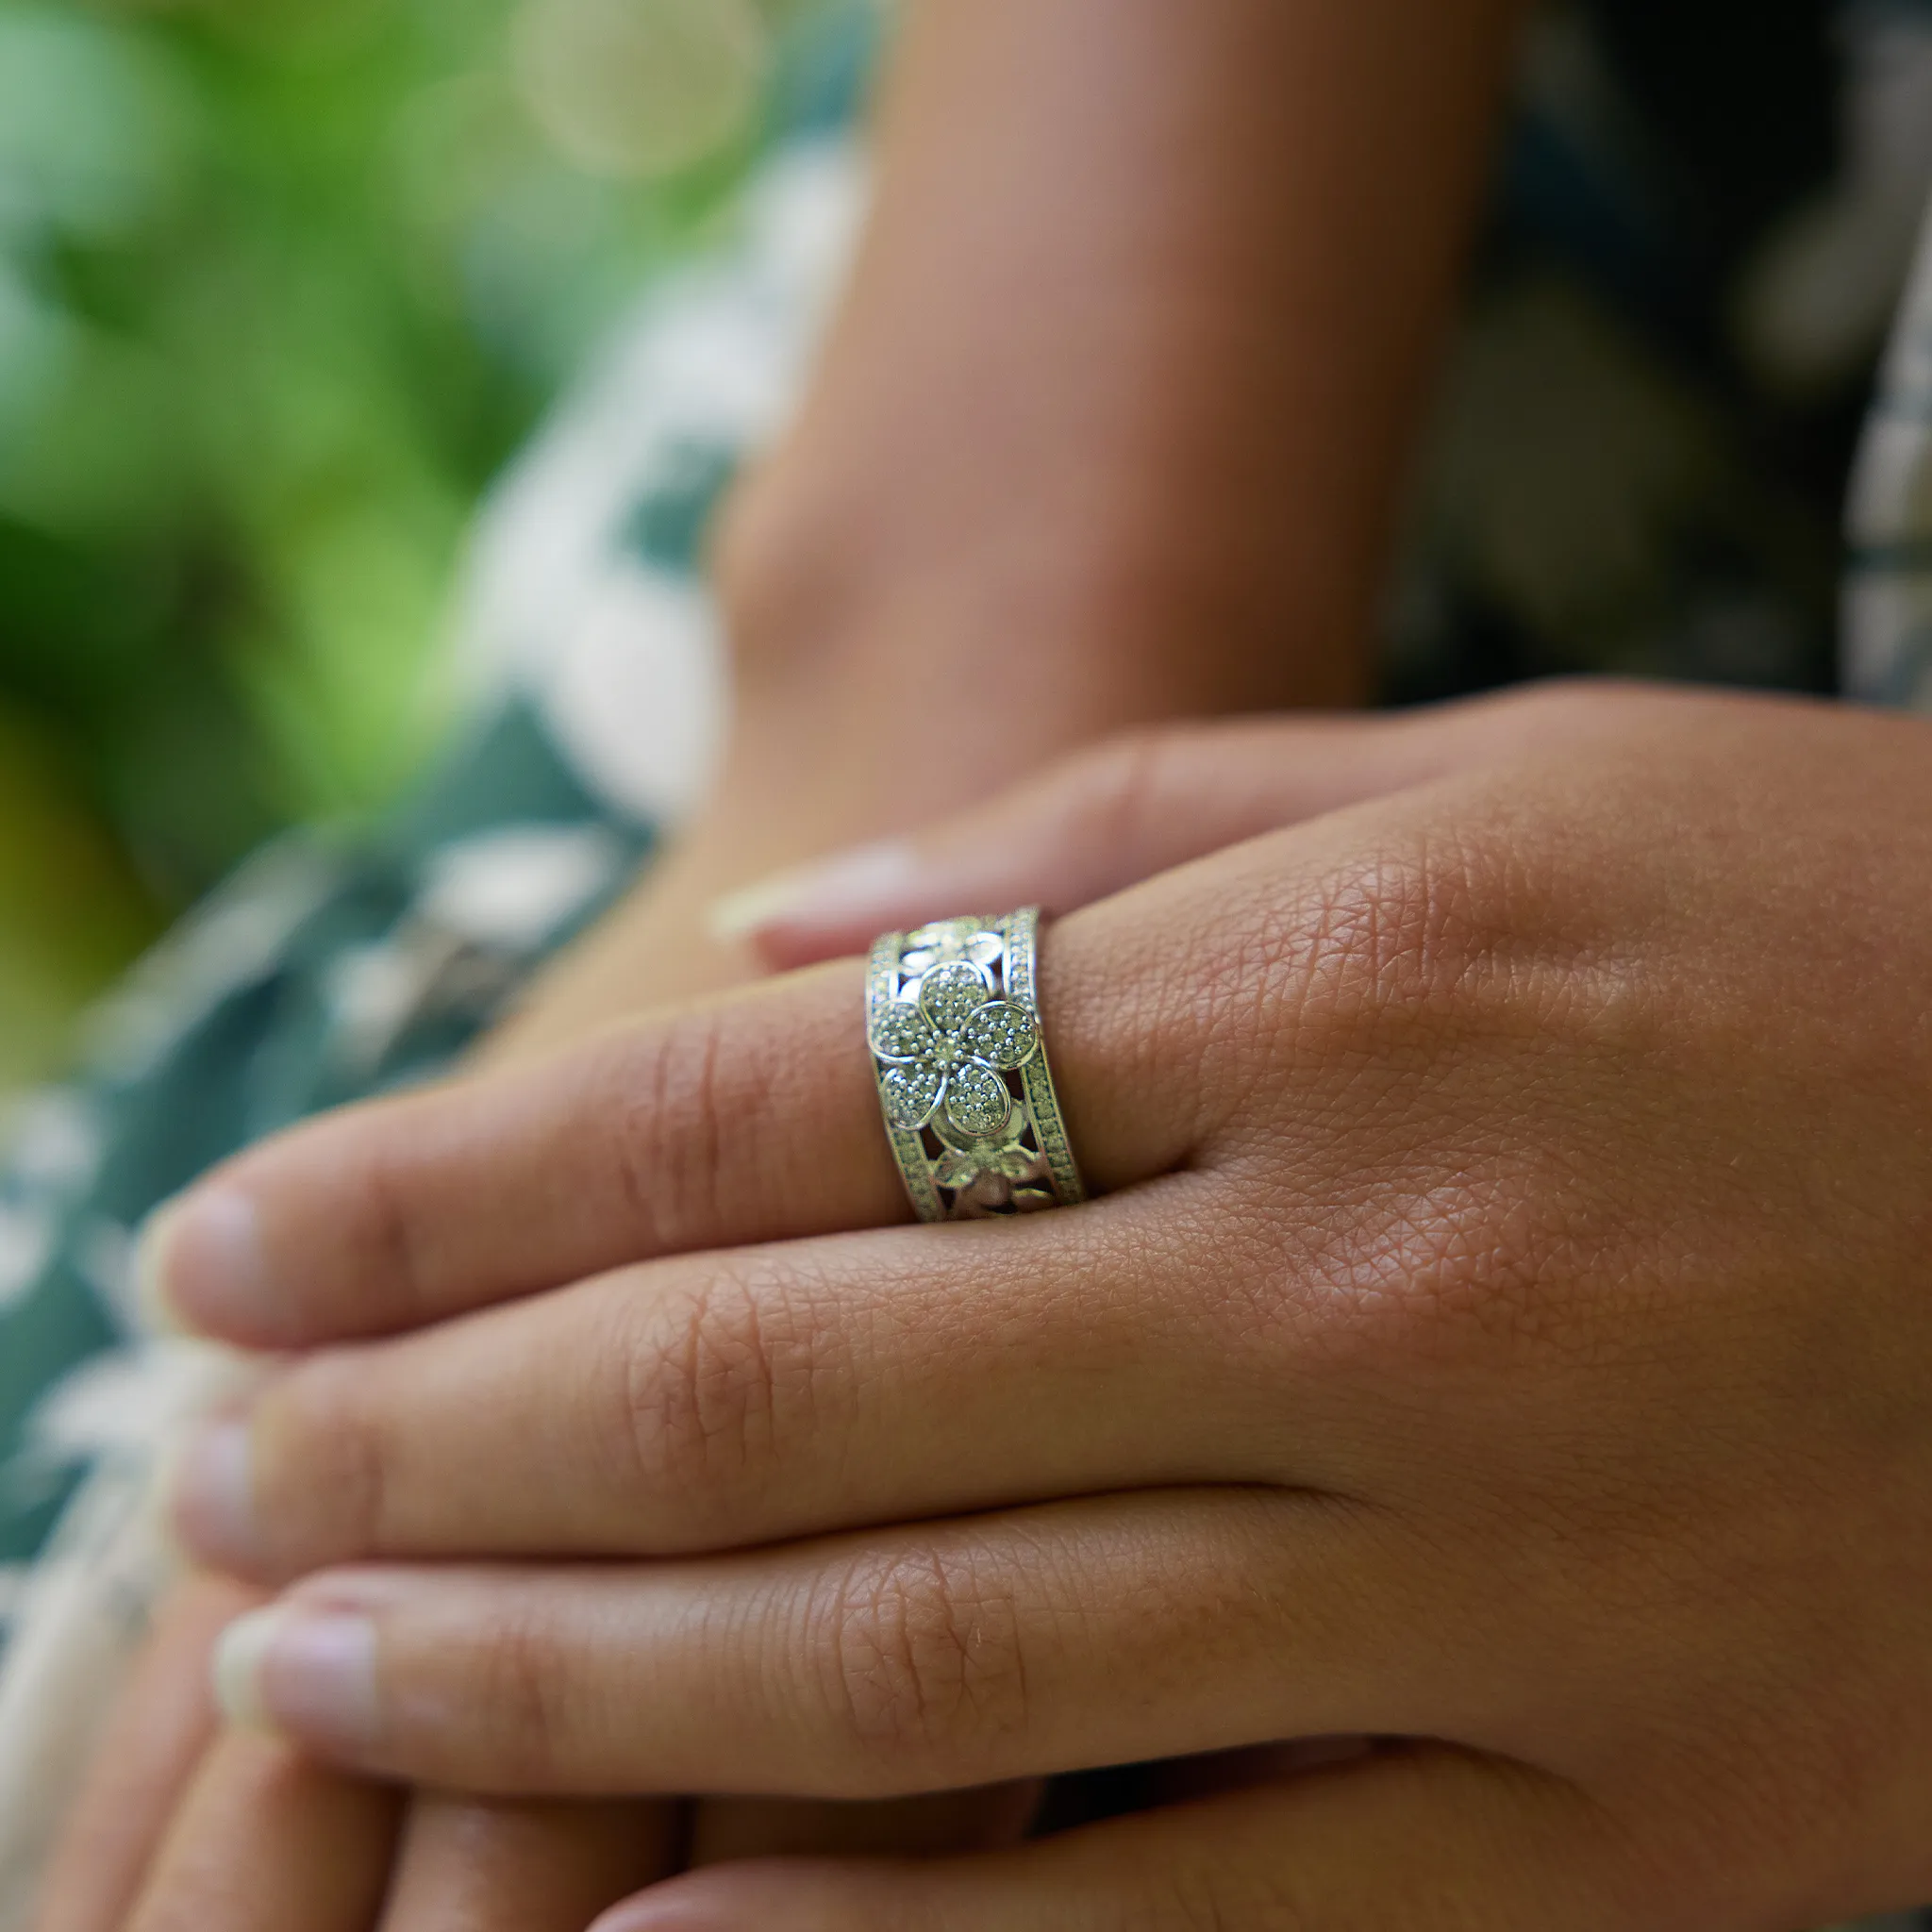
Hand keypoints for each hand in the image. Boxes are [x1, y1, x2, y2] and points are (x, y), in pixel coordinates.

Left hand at [141, 683, 1931, 1926]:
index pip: (768, 1102)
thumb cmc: (1831, 922)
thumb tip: (778, 948)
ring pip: (924, 1676)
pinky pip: (1190, 1925)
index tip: (243, 1241)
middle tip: (202, 1467)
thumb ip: (1121, 845)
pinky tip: (643, 1928)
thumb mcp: (1489, 786)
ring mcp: (1516, 1581)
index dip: (462, 1182)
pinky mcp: (1647, 1828)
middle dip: (439, 1442)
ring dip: (570, 1692)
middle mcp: (1390, 1285)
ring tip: (316, 1665)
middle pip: (779, 1388)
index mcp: (1341, 991)